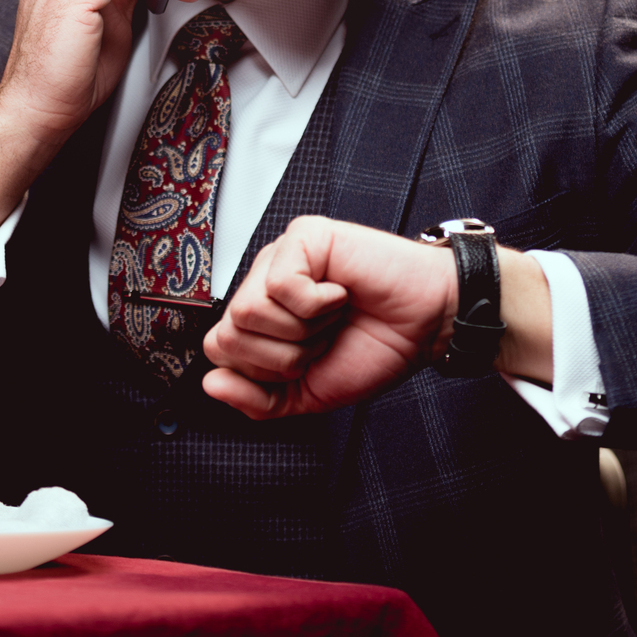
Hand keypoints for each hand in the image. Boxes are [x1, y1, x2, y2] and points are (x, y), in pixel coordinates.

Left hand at [201, 217, 459, 418]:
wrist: (426, 328)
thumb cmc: (373, 349)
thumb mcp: (307, 394)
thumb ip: (256, 401)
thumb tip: (210, 385)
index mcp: (258, 316)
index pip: (218, 350)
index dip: (264, 371)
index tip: (307, 361)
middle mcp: (262, 282)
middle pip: (228, 334)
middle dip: (283, 355)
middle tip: (323, 338)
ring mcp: (280, 255)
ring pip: (249, 311)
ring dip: (303, 330)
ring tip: (332, 315)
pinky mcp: (303, 236)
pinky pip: (281, 285)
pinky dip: (317, 305)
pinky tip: (340, 293)